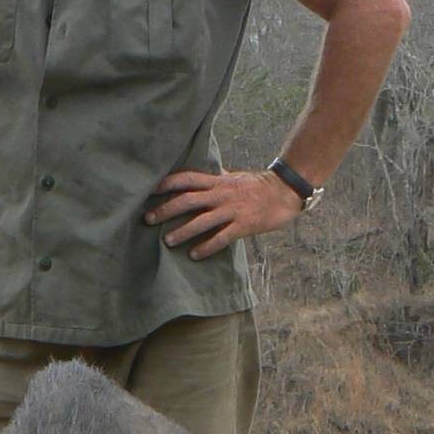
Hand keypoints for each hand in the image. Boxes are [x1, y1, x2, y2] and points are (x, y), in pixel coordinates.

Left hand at [144, 166, 304, 257]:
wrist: (285, 191)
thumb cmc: (257, 185)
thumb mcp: (234, 178)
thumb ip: (215, 179)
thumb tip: (199, 178)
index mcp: (217, 181)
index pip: (187, 178)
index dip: (167, 183)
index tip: (149, 190)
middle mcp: (221, 194)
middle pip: (188, 200)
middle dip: (166, 210)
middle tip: (148, 219)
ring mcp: (232, 210)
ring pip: (202, 220)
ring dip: (183, 231)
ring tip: (167, 242)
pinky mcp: (244, 225)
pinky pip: (222, 237)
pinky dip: (207, 246)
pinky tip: (195, 255)